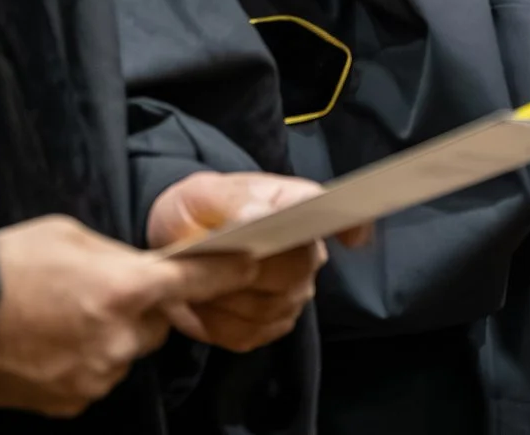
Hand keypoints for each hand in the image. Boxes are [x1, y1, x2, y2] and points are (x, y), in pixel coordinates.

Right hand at [0, 215, 247, 415]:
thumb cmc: (7, 264)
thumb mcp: (68, 235)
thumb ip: (115, 256)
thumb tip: (136, 271)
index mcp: (123, 288)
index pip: (195, 281)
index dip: (226, 272)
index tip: (252, 264)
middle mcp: (120, 338)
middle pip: (157, 323)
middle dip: (141, 308)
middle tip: (100, 291)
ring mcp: (97, 376)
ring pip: (126, 352)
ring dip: (110, 336)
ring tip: (62, 317)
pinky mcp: (73, 403)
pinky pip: (98, 378)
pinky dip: (85, 361)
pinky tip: (51, 343)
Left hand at [145, 171, 334, 353]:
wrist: (177, 244)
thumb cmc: (196, 212)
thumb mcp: (201, 195)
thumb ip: (233, 201)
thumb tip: (259, 215)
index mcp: (298, 207)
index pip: (338, 216)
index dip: (352, 226)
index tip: (351, 239)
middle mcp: (308, 253)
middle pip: (293, 273)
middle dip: (243, 271)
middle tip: (205, 260)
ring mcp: (294, 294)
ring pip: (265, 309)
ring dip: (221, 297)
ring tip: (198, 277)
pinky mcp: (271, 327)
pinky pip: (245, 334)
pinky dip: (214, 322)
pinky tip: (204, 301)